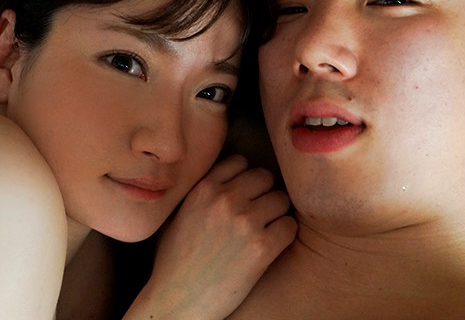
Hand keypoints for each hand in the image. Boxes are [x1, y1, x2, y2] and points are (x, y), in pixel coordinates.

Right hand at [123, 155, 295, 318]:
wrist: (177, 302)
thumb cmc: (174, 262)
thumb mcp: (178, 215)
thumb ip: (201, 192)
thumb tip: (225, 177)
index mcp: (203, 189)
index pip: (240, 162)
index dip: (245, 178)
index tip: (244, 194)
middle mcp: (225, 200)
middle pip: (265, 177)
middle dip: (263, 194)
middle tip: (257, 213)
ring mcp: (245, 222)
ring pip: (281, 199)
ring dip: (276, 214)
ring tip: (264, 231)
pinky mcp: (262, 247)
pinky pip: (289, 226)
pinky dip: (284, 235)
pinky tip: (271, 245)